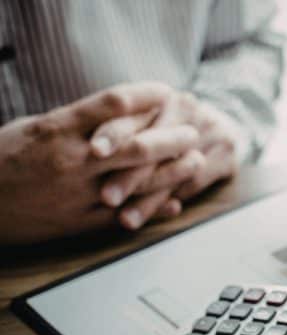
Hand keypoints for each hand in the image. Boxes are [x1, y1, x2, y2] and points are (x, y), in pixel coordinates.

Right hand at [0, 82, 197, 243]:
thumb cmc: (4, 158)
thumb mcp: (37, 127)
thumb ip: (78, 121)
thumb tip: (122, 111)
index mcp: (58, 128)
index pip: (113, 102)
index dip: (147, 95)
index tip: (167, 91)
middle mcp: (71, 159)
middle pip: (137, 144)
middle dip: (173, 137)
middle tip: (193, 131)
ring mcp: (77, 192)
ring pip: (138, 181)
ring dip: (173, 171)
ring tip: (196, 162)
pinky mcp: (78, 221)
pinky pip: (126, 215)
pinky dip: (154, 209)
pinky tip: (175, 203)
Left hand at [91, 91, 239, 227]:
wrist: (225, 123)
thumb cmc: (170, 126)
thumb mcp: (147, 118)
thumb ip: (121, 129)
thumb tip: (88, 150)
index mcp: (161, 96)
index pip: (137, 113)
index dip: (115, 132)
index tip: (95, 152)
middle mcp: (187, 109)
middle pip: (156, 144)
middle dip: (130, 174)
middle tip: (106, 197)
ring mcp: (210, 132)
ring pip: (174, 170)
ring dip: (148, 198)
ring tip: (125, 218)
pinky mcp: (226, 157)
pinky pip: (193, 184)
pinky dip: (168, 203)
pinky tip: (150, 217)